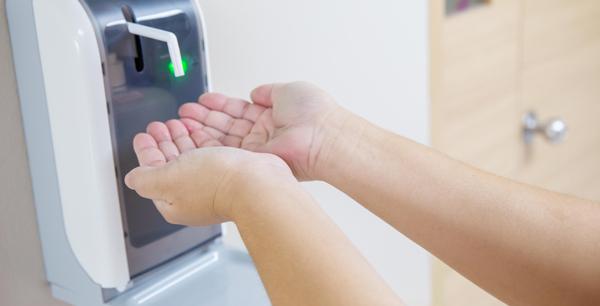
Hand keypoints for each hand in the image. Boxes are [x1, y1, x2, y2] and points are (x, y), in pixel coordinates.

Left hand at [124, 132, 294, 225]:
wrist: (257, 183)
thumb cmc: (216, 183)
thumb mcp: (167, 179)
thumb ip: (145, 178)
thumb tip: (132, 179)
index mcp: (173, 201)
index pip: (152, 174)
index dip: (146, 152)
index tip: (143, 137)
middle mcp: (193, 195)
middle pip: (171, 164)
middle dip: (163, 142)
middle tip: (158, 126)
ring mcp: (213, 184)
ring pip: (191, 157)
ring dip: (181, 138)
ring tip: (175, 123)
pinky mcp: (231, 174)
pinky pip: (211, 153)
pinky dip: (201, 139)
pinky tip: (198, 130)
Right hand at [176, 82, 344, 179]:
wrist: (323, 136)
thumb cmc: (314, 113)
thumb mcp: (288, 90)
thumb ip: (268, 91)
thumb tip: (255, 92)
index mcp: (272, 117)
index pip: (239, 110)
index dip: (220, 105)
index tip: (203, 101)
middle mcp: (263, 135)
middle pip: (227, 125)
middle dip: (204, 118)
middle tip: (184, 113)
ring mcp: (258, 150)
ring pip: (223, 139)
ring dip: (202, 130)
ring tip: (181, 123)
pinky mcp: (253, 161)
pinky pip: (227, 152)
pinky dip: (208, 144)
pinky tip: (193, 138)